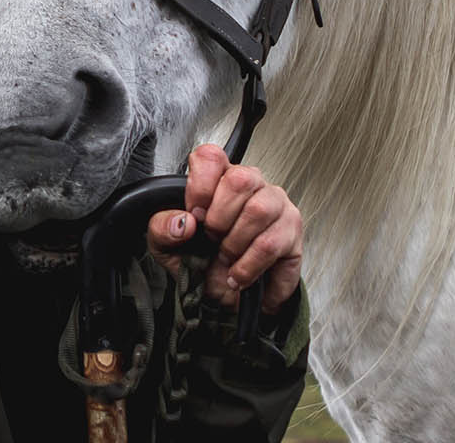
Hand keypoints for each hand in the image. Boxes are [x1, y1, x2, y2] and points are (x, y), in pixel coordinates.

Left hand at [145, 143, 302, 310]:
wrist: (224, 297)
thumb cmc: (199, 260)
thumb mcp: (167, 246)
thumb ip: (162, 228)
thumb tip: (184, 222)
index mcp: (218, 177)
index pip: (211, 157)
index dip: (200, 186)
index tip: (195, 215)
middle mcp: (251, 184)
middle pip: (239, 179)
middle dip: (219, 218)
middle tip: (211, 239)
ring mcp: (276, 205)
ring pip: (258, 210)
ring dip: (234, 244)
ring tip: (226, 258)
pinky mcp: (292, 232)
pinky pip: (271, 245)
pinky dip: (248, 267)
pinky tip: (238, 274)